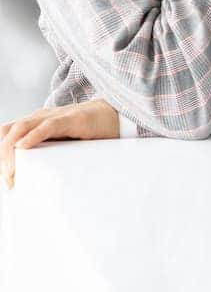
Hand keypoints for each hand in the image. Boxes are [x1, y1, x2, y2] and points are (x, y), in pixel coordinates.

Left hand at [1, 99, 119, 188]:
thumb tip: (33, 178)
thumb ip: (46, 153)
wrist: (116, 114)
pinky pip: (48, 126)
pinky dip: (33, 136)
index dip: (0, 153)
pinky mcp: (72, 119)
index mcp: (36, 123)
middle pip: (8, 132)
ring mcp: (55, 116)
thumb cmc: (90, 131)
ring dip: (10, 150)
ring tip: (11, 171)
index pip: (7, 134)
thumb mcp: (62, 143)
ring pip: (21, 128)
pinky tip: (24, 147)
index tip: (5, 176)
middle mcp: (41, 117)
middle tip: (8, 179)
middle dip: (2, 156)